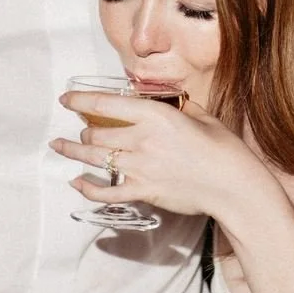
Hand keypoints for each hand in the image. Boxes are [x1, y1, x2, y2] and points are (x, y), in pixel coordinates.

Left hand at [51, 91, 262, 220]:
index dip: (81, 100)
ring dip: (74, 152)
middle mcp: (142, 140)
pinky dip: (88, 188)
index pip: (106, 104)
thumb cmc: (223, 149)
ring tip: (59, 147)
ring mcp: (140, 168)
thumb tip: (164, 102)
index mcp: (156, 116)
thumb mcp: (201, 116)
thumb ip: (177, 107)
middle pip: (97, 133)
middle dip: (84, 130)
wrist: (234, 186)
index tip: (66, 99)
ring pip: (95, 158)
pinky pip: (106, 192)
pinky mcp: (143, 192)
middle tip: (80, 130)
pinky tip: (77, 183)